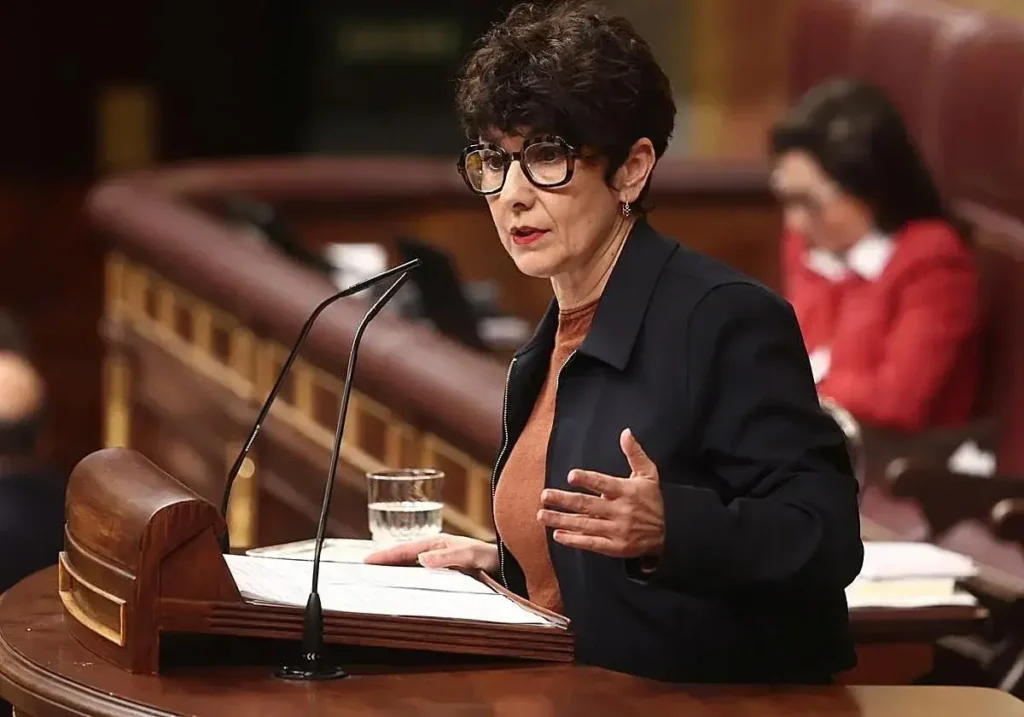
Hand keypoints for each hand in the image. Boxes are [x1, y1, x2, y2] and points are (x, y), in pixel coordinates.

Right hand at [363, 533, 498, 572]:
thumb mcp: (471, 555)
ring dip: (395, 569)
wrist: (508, 566)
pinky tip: (403, 584)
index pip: (405, 550)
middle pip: (404, 556)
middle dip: (385, 560)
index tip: (367, 561)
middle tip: (364, 569)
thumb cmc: (491, 558)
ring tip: (377, 577)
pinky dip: (407, 576)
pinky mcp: (445, 571)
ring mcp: (439, 560)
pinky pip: (420, 573)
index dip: (385, 555)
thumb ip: (448, 557)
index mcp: (437, 543)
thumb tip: (421, 559)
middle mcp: (436, 550)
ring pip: (410, 564)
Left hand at [538, 428, 663, 558]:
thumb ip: (635, 453)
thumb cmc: (653, 501)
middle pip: (588, 505)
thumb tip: (626, 432)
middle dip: (564, 500)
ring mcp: (617, 531)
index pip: (604, 483)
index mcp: (627, 491)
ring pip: (585, 525)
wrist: (670, 533)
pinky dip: (574, 540)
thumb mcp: (649, 475)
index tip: (571, 475)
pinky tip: (557, 535)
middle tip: (545, 495)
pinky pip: (591, 544)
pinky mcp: (615, 547)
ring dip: (561, 520)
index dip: (588, 480)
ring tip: (542, 515)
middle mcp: (620, 511)